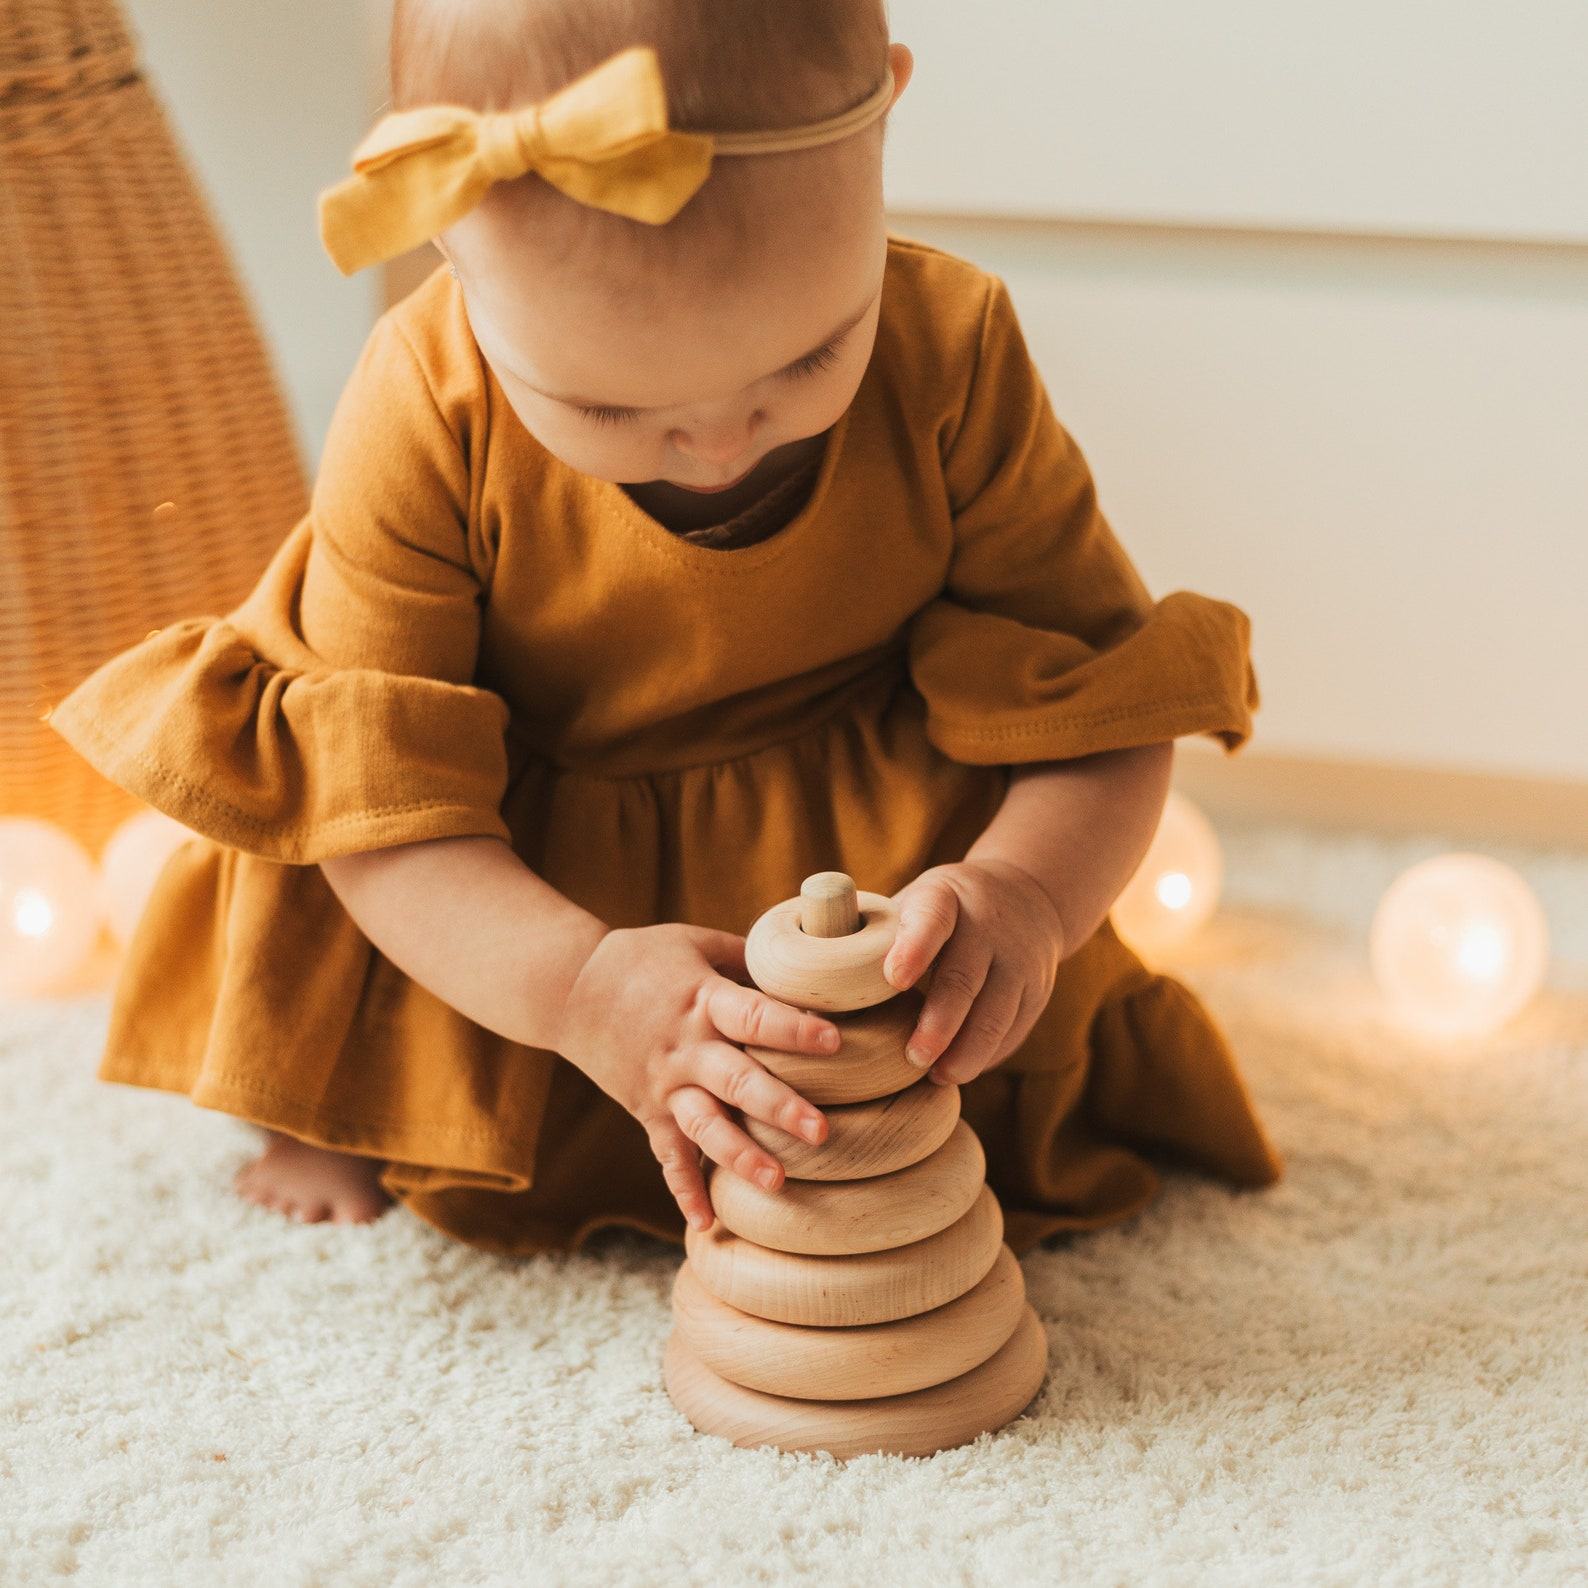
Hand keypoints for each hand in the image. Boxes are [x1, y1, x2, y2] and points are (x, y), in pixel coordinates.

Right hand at [553, 923, 837, 1231]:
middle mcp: (684, 1047)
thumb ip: (749, 959)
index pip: (753, 1015)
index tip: (835, 1042)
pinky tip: (704, 1223)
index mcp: (702, 999)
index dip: (793, 1029)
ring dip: (739, 1156)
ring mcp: (664, 1084)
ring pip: (705, 1126)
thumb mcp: (697, 943)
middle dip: (778, 1107)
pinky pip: (666, 1156)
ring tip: (777, 1182)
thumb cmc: (645, 958)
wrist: (569, 988)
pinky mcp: (647, 1111)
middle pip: (736, 1080)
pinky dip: (682, 1189)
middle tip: (821, 1132)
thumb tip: (812, 966)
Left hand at [882, 859, 1065, 1086]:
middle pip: (965, 977)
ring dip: (966, 1051)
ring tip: (938, 1078)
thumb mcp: (907, 906)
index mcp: (945, 898)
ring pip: (996, 1012)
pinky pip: (1012, 1030)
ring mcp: (1019, 959)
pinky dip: (985, 1055)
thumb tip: (792, 998)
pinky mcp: (1036, 991)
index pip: (933, 917)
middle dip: (939, 1022)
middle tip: (913, 1057)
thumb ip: (864, 941)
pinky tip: (959, 1073)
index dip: (915, 947)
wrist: (1025, 895)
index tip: (893, 979)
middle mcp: (988, 925)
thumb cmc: (934, 914)